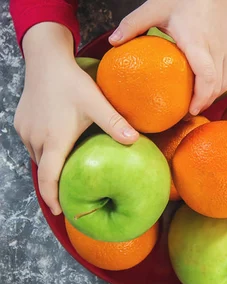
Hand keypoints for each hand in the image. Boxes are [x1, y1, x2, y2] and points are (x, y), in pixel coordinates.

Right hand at [15, 22, 138, 214]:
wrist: (45, 59)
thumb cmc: (72, 82)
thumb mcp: (96, 103)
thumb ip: (114, 122)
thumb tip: (136, 140)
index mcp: (54, 140)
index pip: (49, 178)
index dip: (53, 198)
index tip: (61, 212)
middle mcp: (36, 139)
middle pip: (43, 171)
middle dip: (54, 187)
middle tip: (70, 198)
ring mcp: (25, 130)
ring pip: (36, 157)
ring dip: (49, 168)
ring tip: (65, 178)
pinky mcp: (21, 122)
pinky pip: (32, 144)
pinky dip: (43, 153)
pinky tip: (58, 151)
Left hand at [109, 0, 226, 114]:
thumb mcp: (154, 8)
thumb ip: (132, 25)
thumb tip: (113, 43)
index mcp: (196, 41)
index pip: (206, 75)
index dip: (201, 96)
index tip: (190, 109)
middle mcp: (217, 47)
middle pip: (218, 85)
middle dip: (205, 102)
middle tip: (190, 111)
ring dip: (215, 95)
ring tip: (200, 102)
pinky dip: (226, 85)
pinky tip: (214, 90)